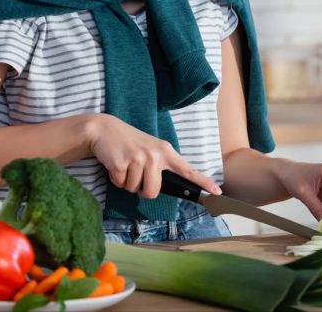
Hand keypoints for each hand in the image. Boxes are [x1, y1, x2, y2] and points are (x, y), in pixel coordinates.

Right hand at [87, 114, 221, 199]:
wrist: (105, 129)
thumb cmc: (130, 142)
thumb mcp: (151, 148)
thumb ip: (161, 165)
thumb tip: (163, 187)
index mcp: (165, 151)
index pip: (187, 169)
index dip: (202, 182)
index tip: (216, 192)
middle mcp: (155, 155)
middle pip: (153, 192)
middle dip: (142, 189)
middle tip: (136, 173)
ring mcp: (138, 158)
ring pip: (135, 190)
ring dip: (127, 182)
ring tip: (125, 164)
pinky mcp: (122, 163)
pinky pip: (120, 184)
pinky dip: (115, 179)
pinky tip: (115, 163)